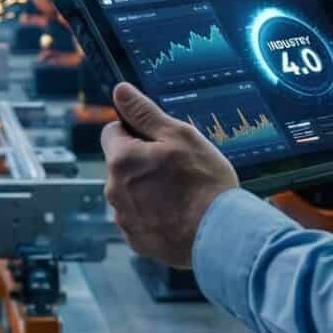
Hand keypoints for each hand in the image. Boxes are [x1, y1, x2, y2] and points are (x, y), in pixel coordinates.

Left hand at [100, 83, 239, 269]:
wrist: (220, 234)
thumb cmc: (203, 183)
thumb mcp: (179, 136)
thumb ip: (145, 113)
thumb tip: (121, 92)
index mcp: (121, 160)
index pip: (112, 132)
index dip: (134, 131)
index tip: (158, 140)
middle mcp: (114, 191)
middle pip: (121, 164)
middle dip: (142, 162)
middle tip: (176, 167)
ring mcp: (124, 219)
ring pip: (130, 193)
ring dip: (146, 189)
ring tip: (180, 194)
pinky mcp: (137, 241)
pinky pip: (139, 219)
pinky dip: (153, 215)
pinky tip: (178, 214)